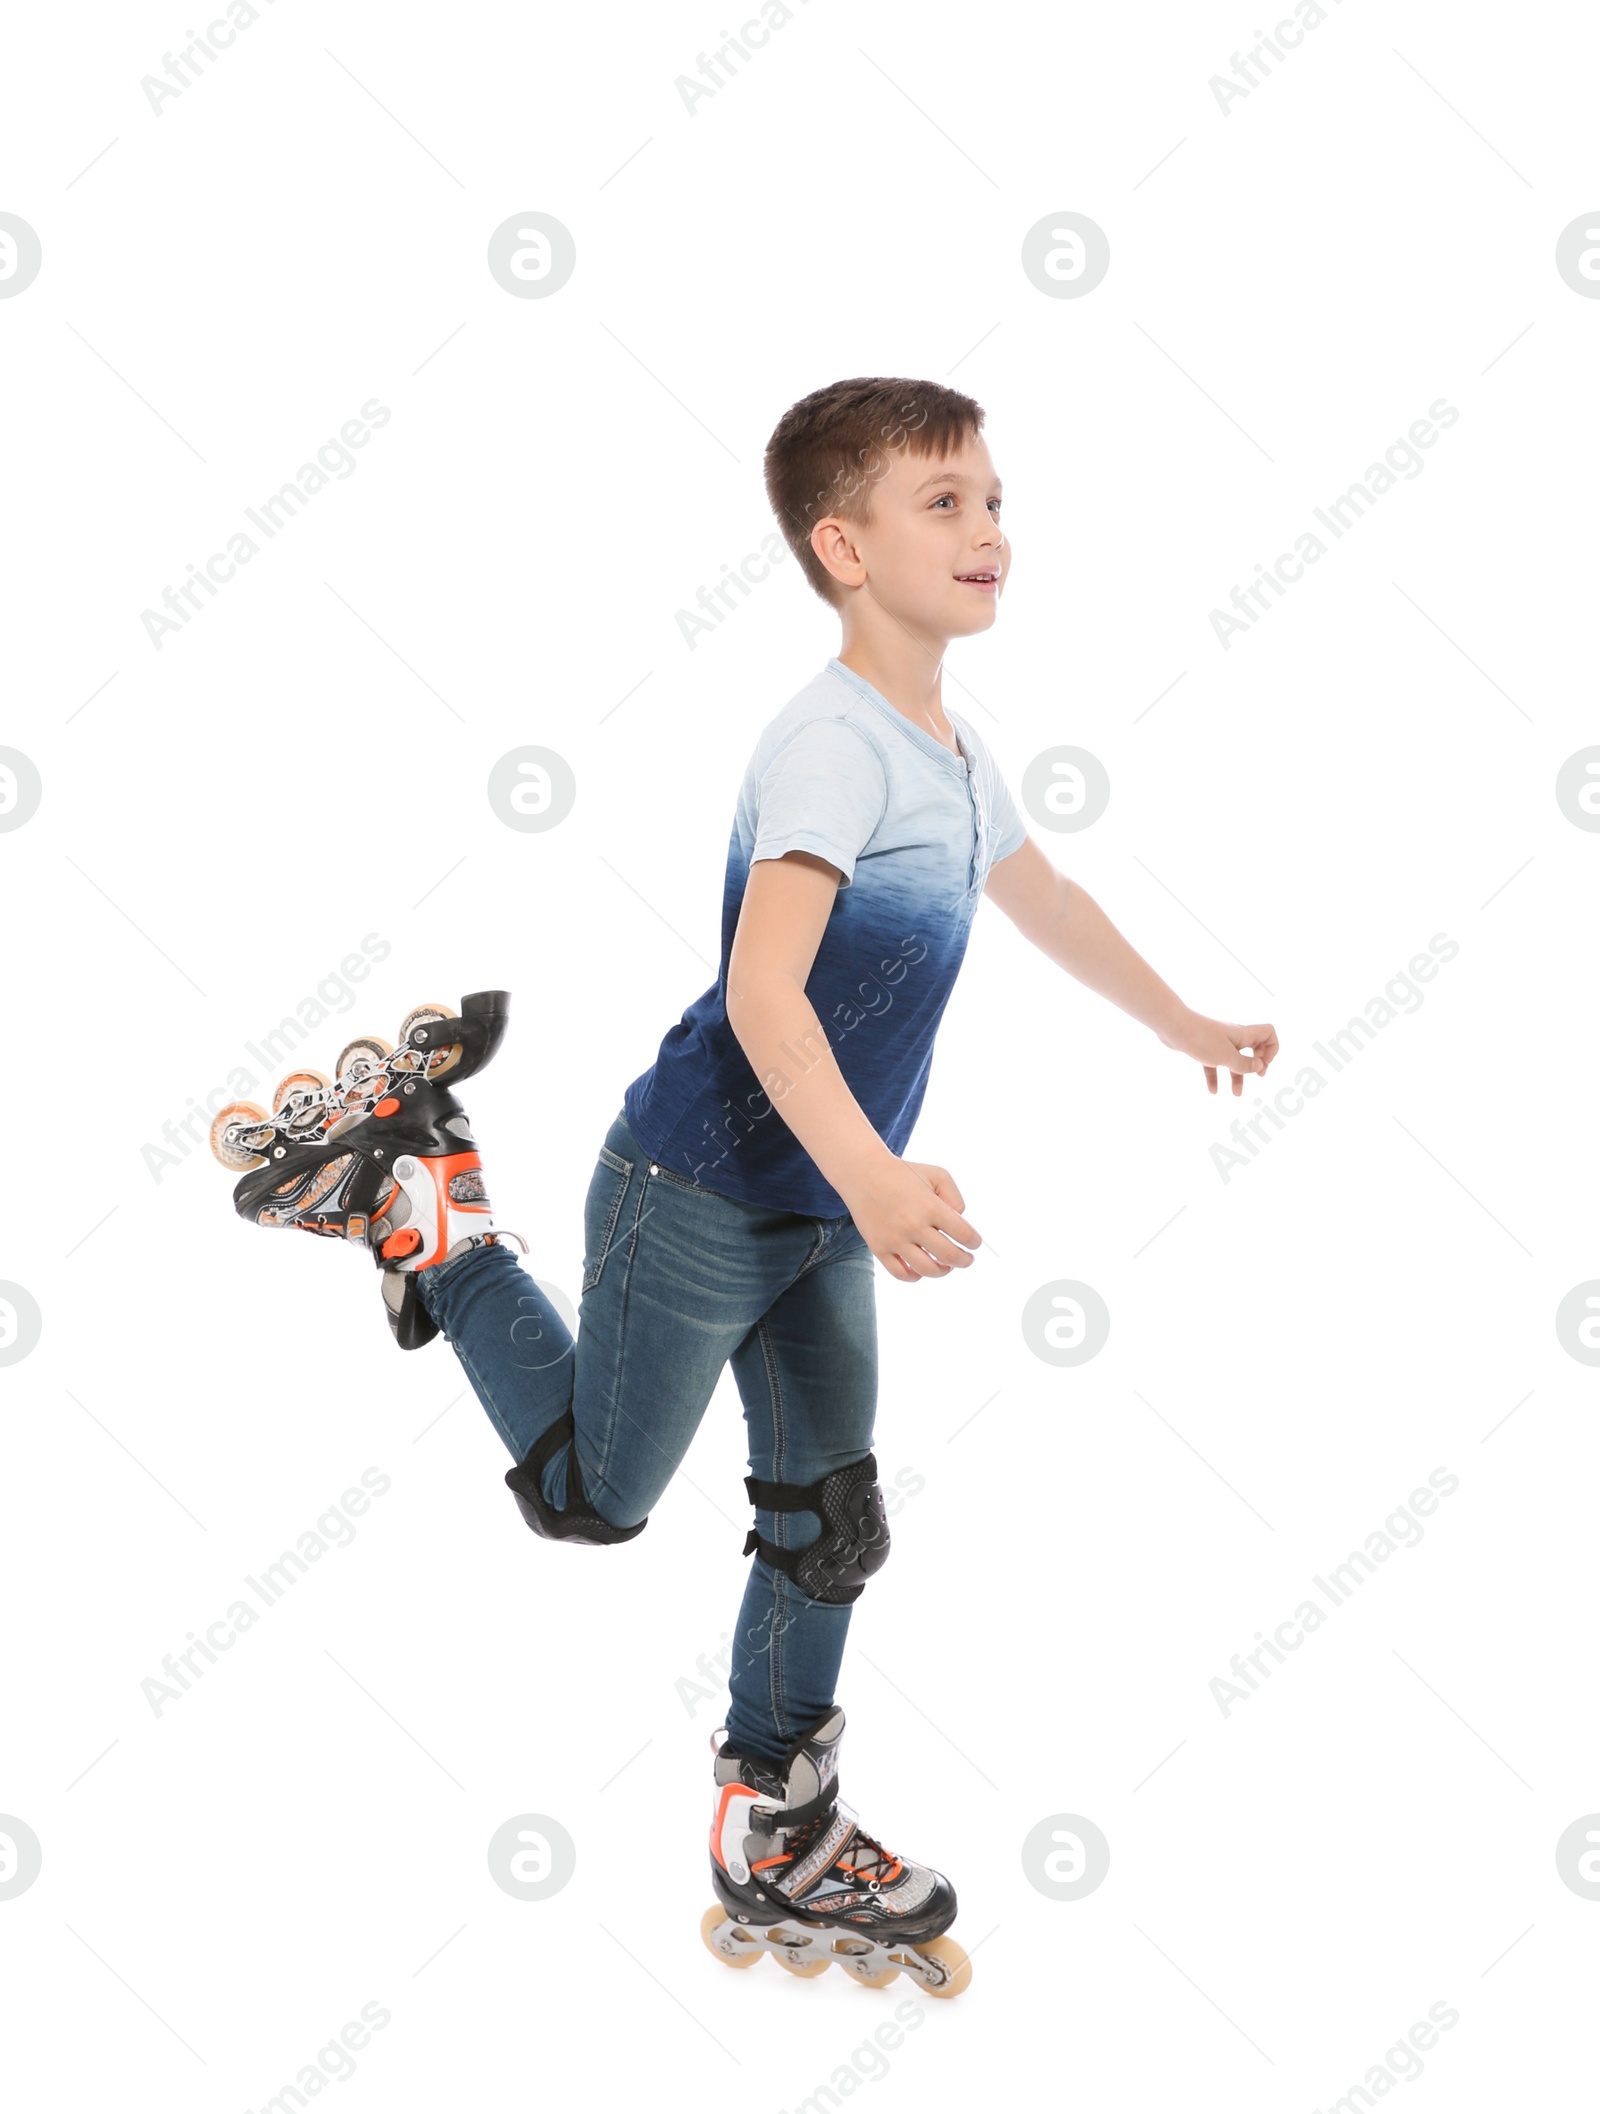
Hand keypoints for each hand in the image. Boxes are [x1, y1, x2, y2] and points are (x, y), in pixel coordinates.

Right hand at [843, 1157, 981, 1283]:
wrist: (864, 1174)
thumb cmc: (905, 1175)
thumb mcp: (937, 1174)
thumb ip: (955, 1197)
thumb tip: (960, 1223)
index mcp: (931, 1207)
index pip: (964, 1234)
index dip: (975, 1242)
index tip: (974, 1243)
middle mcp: (913, 1225)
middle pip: (949, 1255)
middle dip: (965, 1261)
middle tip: (967, 1259)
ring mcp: (895, 1239)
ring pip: (927, 1270)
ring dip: (943, 1271)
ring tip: (946, 1266)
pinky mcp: (879, 1248)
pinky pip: (901, 1274)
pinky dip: (915, 1276)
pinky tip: (921, 1268)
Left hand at [1160, 1011, 1278, 1096]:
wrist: (1173, 1027)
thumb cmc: (1202, 1039)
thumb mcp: (1227, 1057)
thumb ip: (1244, 1064)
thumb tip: (1259, 1067)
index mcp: (1243, 1034)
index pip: (1268, 1034)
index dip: (1272, 1049)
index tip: (1263, 1064)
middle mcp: (1233, 1037)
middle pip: (1253, 1049)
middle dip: (1257, 1064)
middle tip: (1258, 1075)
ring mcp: (1218, 1042)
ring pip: (1233, 1060)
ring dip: (1237, 1076)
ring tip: (1236, 1094)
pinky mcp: (1204, 1048)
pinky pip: (1214, 1064)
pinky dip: (1215, 1076)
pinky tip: (1213, 1091)